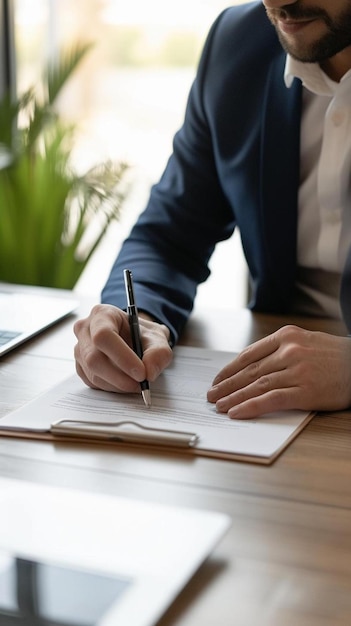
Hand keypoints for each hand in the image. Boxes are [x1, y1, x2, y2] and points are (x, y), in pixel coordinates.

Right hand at [74, 304, 171, 392]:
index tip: (141, 372)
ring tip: (136, 383)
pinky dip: (112, 387)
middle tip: (141, 384)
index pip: (103, 335)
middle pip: (94, 358)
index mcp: (102, 314)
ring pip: (93, 374)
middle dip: (120, 376)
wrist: (135, 340)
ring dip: (118, 384)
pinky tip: (125, 382)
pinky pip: (93, 382)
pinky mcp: (80, 366)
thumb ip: (158, 353)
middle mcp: (85, 330)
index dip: (122, 357)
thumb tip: (149, 373)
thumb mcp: (158, 338)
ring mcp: (80, 349)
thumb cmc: (142, 335)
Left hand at [207, 325, 350, 418]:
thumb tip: (251, 368)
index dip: (229, 370)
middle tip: (211, 395)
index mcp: (286, 336)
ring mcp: (297, 371)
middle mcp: (289, 351)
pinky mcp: (305, 391)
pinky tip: (237, 412)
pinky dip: (250, 407)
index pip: (249, 355)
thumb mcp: (305, 341)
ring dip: (233, 398)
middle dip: (226, 385)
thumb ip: (280, 350)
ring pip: (256, 386)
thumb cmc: (334, 356)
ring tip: (218, 406)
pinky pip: (271, 400)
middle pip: (249, 371)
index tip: (217, 380)